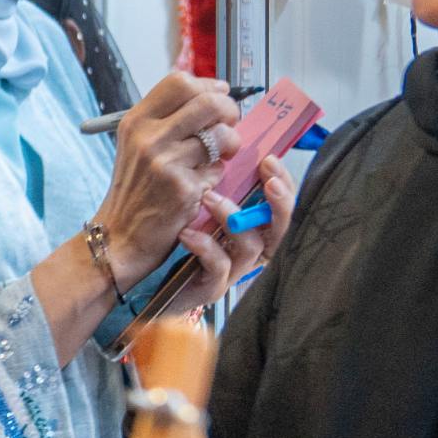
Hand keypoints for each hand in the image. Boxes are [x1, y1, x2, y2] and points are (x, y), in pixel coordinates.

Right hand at [32, 75, 238, 339]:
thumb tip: (214, 93)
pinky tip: (203, 184)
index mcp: (136, 121)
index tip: (219, 96)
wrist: (120, 237)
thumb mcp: (137, 145)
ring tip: (219, 157)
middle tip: (229, 124)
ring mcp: (166, 162)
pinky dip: (217, 175)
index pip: (180, 82)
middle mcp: (148, 137)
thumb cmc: (134, 191)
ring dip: (229, 145)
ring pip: (221, 136)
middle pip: (207, 101)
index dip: (208, 86)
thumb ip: (167, 119)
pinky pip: (218, 170)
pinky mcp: (183, 188)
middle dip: (228, 111)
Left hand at [148, 156, 296, 323]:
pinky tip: (187, 232)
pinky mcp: (213, 287)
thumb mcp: (205, 210)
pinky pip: (219, 266)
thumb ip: (222, 188)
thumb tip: (227, 151)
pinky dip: (206, 246)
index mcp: (254, 233)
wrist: (152, 282)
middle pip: (280, 231)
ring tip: (209, 197)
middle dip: (278, 204)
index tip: (270, 161)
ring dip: (233, 218)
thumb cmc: (184, 240)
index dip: (284, 187)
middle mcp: (251, 253)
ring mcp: (234, 272)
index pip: (281, 210)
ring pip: (250, 246)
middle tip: (268, 180)